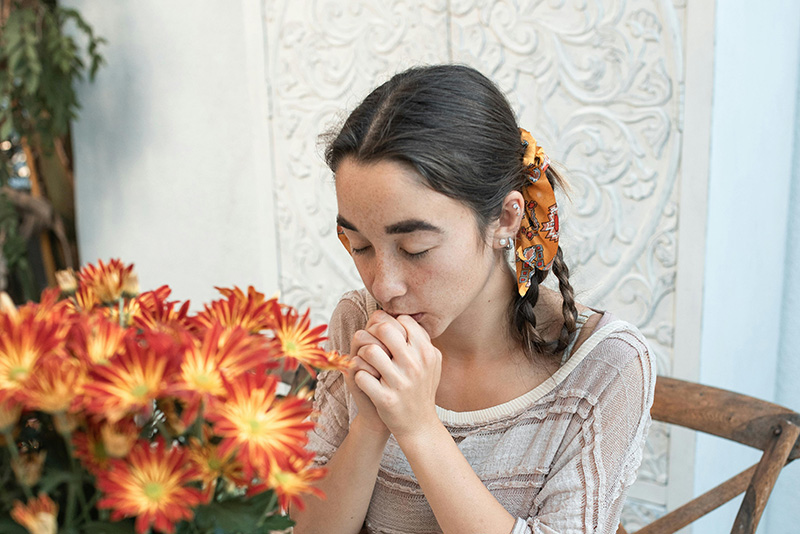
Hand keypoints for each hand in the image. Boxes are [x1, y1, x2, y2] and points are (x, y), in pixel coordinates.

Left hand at [353, 311, 441, 439]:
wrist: (419, 425)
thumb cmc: (421, 388)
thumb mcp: (431, 363)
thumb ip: (421, 339)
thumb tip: (401, 317)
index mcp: (427, 352)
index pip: (402, 320)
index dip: (388, 322)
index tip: (383, 334)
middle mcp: (415, 365)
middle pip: (384, 329)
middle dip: (372, 333)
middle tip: (370, 343)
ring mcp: (400, 382)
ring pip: (369, 350)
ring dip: (362, 354)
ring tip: (365, 361)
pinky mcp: (386, 399)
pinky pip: (361, 375)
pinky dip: (358, 374)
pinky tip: (364, 378)